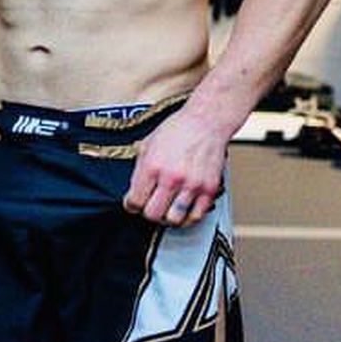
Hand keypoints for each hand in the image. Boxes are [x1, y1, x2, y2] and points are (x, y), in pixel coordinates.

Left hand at [122, 112, 229, 226]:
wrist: (206, 121)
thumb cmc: (177, 130)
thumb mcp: (147, 145)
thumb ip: (140, 170)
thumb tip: (134, 190)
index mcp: (151, 166)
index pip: (134, 202)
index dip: (131, 205)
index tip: (134, 203)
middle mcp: (171, 178)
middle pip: (153, 214)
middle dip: (148, 212)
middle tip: (150, 206)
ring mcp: (191, 185)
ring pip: (174, 219)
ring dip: (168, 217)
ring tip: (167, 209)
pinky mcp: (208, 189)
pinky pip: (195, 216)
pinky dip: (187, 217)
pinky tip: (183, 209)